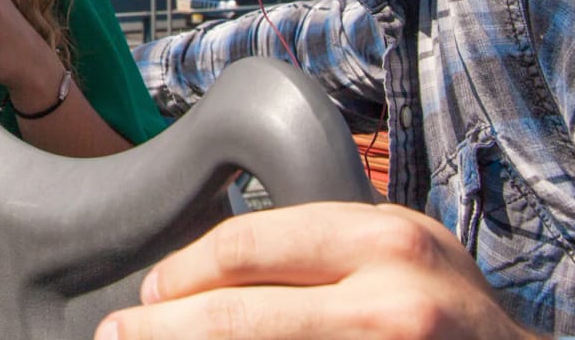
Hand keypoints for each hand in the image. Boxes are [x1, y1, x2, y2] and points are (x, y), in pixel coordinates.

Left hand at [95, 203, 536, 339]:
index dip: (183, 273)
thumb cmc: (456, 325)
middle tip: (118, 334)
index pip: (248, 248)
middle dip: (162, 328)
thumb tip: (207, 275)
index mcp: (383, 243)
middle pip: (236, 316)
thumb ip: (327, 252)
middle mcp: (389, 301)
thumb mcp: (405, 258)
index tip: (150, 293)